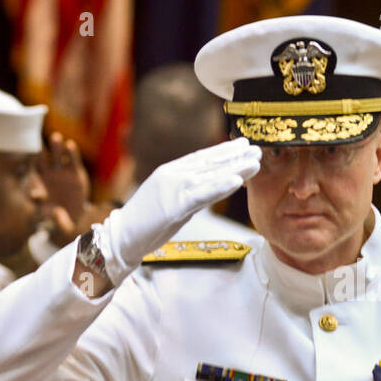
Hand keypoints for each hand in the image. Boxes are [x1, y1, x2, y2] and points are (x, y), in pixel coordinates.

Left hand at [39, 132, 90, 245]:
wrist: (71, 217)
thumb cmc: (56, 218)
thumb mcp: (53, 220)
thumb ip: (51, 216)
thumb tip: (48, 207)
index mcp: (38, 182)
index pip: (31, 173)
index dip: (31, 167)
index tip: (33, 163)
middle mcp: (49, 174)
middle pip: (43, 158)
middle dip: (41, 150)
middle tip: (39, 143)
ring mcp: (62, 172)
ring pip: (57, 155)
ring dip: (56, 146)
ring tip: (56, 138)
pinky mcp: (76, 172)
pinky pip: (73, 160)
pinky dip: (72, 152)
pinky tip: (70, 145)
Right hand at [98, 138, 260, 284]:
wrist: (122, 236)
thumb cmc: (146, 222)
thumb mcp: (171, 200)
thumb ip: (189, 191)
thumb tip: (209, 187)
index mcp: (171, 172)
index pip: (202, 158)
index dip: (224, 150)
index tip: (243, 144)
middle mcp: (173, 175)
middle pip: (210, 163)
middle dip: (235, 156)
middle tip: (258, 149)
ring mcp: (173, 189)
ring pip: (210, 176)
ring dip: (235, 168)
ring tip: (255, 163)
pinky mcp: (174, 206)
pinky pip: (202, 195)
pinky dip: (220, 187)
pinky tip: (237, 181)